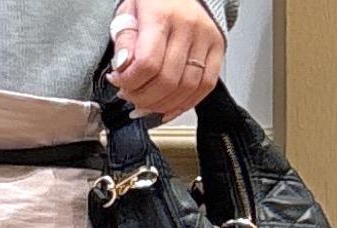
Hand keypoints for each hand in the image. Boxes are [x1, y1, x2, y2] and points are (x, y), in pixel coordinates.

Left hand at [107, 0, 224, 123]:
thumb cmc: (155, 2)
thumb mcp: (129, 12)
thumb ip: (124, 39)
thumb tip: (122, 66)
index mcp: (162, 14)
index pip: (147, 64)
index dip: (129, 82)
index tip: (118, 82)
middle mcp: (188, 25)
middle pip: (167, 81)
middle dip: (142, 97)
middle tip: (130, 95)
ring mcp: (206, 37)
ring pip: (186, 88)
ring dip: (161, 105)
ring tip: (145, 103)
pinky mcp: (218, 48)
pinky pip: (205, 86)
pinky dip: (184, 104)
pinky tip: (167, 107)